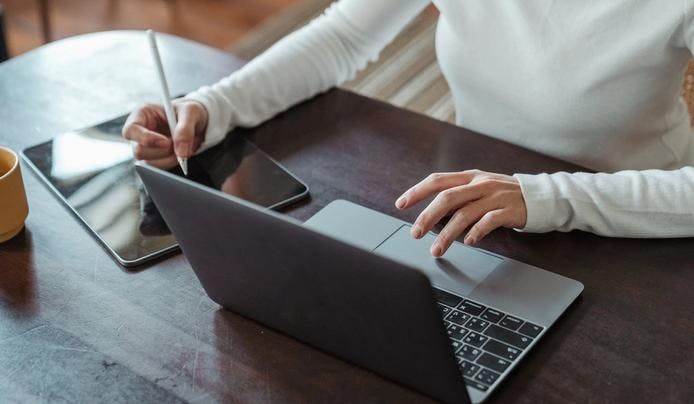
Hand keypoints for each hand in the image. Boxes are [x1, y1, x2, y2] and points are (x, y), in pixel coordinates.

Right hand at [122, 100, 207, 168]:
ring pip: (149, 163)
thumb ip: (185, 129)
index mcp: (142, 114)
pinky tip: (180, 153)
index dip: (146, 138)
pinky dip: (172, 163)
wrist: (197, 122)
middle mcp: (140, 131)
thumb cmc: (189, 112)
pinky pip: (159, 168)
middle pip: (139, 151)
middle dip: (162, 151)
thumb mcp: (191, 112)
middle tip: (179, 144)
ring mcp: (146, 146)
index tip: (167, 142)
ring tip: (183, 147)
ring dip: (169, 159)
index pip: (131, 130)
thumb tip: (181, 152)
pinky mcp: (154, 158)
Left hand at [395, 170, 526, 256]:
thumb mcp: (478, 189)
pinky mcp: (509, 210)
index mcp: (469, 177)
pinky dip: (476, 232)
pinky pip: (489, 221)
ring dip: (448, 234)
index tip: (401, 204)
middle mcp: (480, 184)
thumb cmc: (503, 195)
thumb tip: (431, 215)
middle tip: (415, 233)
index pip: (437, 180)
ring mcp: (495, 196)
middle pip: (447, 198)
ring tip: (437, 249)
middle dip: (428, 216)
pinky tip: (469, 242)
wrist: (540, 196)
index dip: (417, 191)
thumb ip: (458, 198)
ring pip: (465, 213)